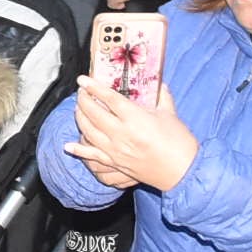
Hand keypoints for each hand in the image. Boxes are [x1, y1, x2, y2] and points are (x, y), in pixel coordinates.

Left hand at [63, 74, 198, 192]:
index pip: (108, 98)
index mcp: (135, 118)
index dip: (93, 87)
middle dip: (83, 100)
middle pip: (93, 113)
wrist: (182, 172)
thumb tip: (157, 82)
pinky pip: (92, 157)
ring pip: (88, 132)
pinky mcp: (116, 164)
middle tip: (82, 93)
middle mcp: (121, 134)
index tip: (83, 80)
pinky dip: (79, 151)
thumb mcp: (170, 113)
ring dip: (80, 118)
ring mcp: (116, 151)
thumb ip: (161, 95)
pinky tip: (69, 146)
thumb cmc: (179, 143)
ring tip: (79, 109)